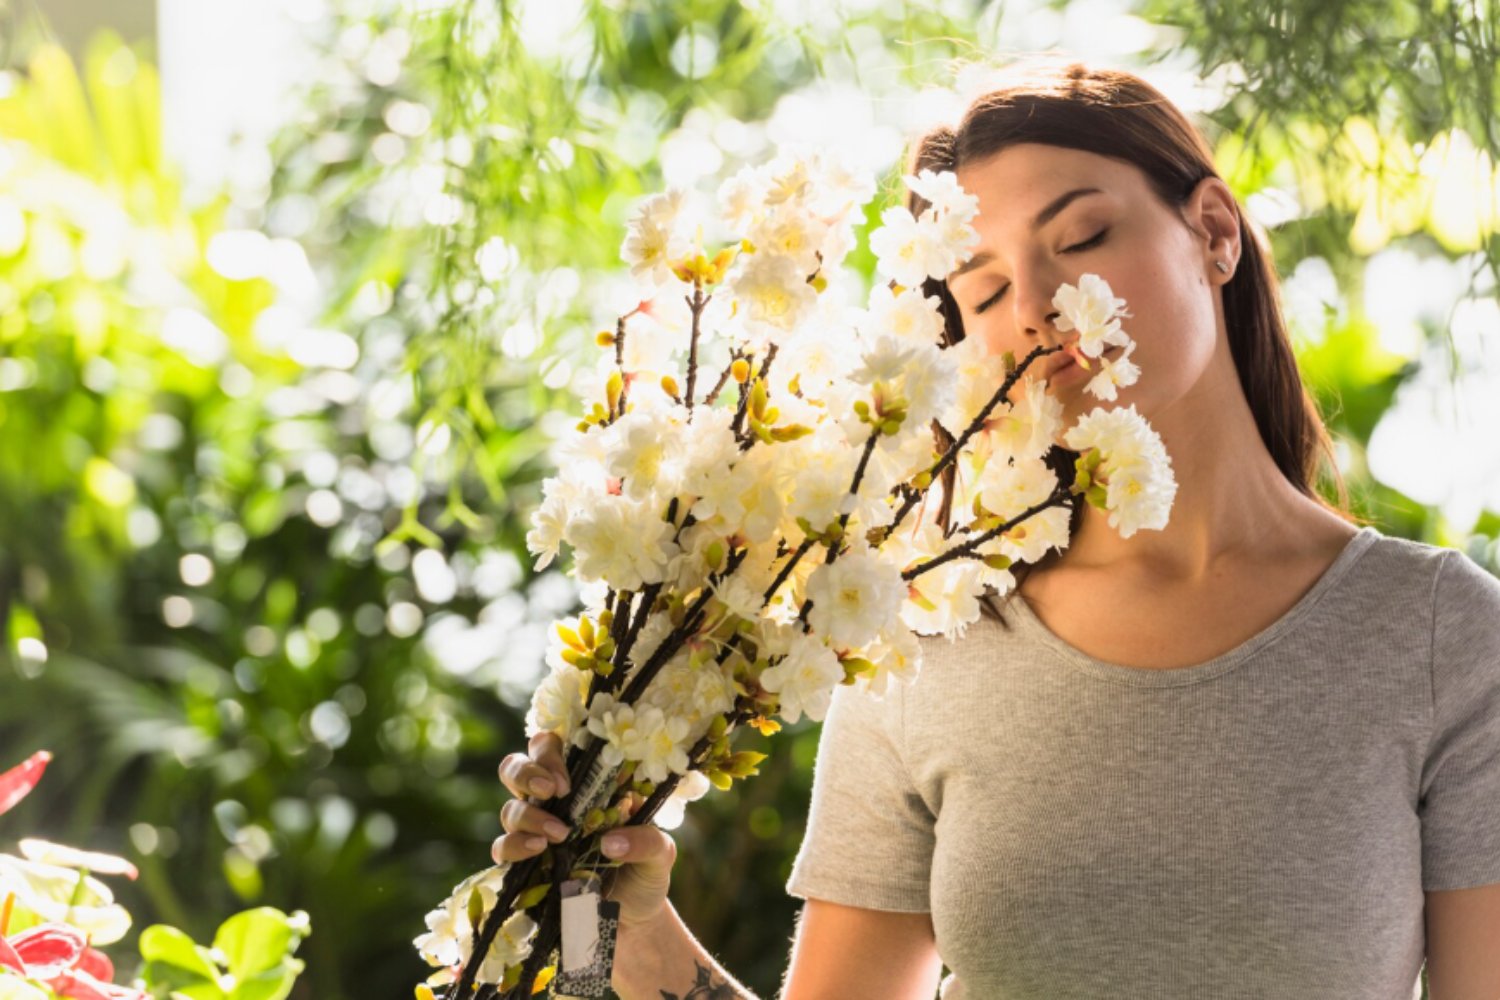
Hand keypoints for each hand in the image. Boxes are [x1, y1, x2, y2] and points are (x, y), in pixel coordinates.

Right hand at [496, 731, 675, 928]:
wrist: (632, 922)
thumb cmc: (645, 874)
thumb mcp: (660, 854)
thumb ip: (646, 841)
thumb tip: (610, 841)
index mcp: (586, 784)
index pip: (554, 746)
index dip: (551, 750)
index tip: (566, 778)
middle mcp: (553, 802)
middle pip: (517, 766)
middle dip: (527, 772)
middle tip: (552, 791)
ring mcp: (535, 831)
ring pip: (509, 807)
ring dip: (529, 816)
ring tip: (558, 835)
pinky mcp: (523, 864)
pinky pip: (502, 847)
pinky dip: (514, 846)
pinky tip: (536, 851)